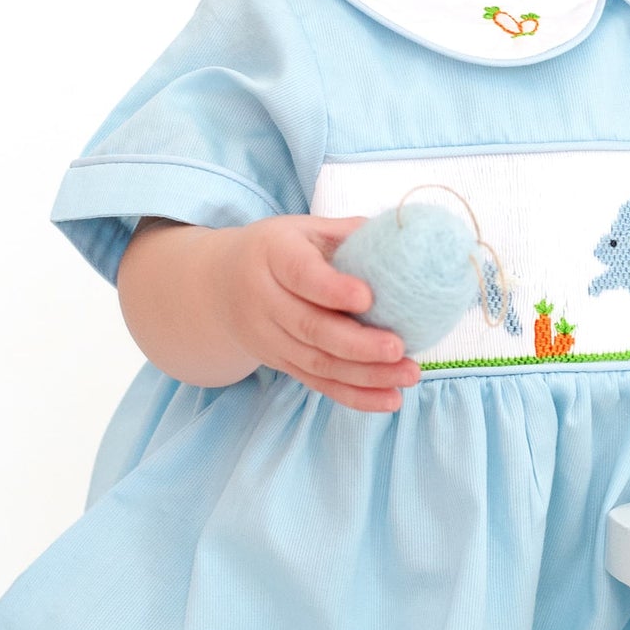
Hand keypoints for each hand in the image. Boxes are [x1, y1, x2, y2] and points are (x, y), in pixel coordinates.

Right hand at [214, 214, 419, 413]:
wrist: (220, 285)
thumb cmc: (280, 250)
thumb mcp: (305, 229)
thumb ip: (350, 233)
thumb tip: (405, 238)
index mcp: (272, 254)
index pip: (300, 274)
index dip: (332, 289)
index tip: (368, 298)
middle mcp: (264, 298)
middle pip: (310, 327)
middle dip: (358, 343)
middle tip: (398, 347)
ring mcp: (269, 337)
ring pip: (318, 362)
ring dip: (366, 375)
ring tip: (409, 374)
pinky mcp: (280, 363)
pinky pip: (318, 384)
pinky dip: (355, 396)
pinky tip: (390, 400)